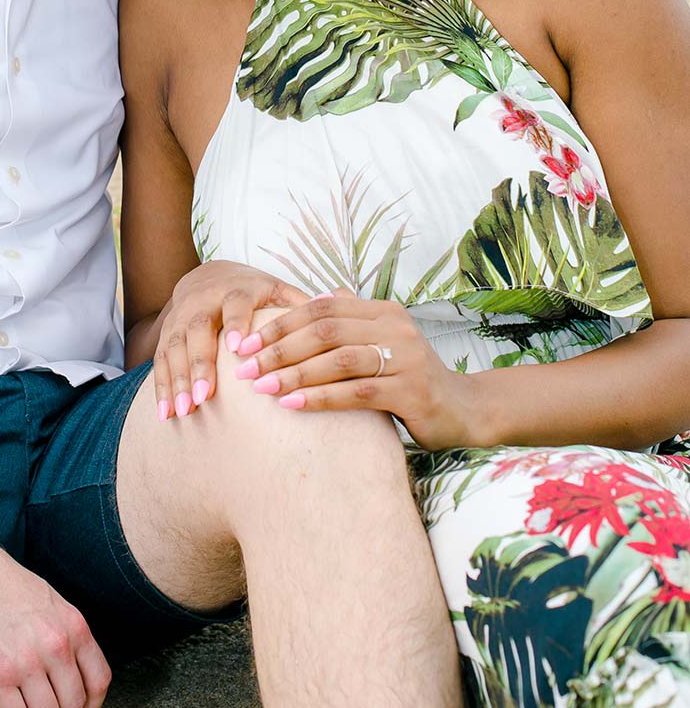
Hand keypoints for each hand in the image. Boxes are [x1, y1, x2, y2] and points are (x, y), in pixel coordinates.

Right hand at [155, 260, 308, 420]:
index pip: (236, 304)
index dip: (236, 323)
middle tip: (204, 396)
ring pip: (174, 346)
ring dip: (177, 380)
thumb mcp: (277, 290)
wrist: (208, 276)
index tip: (239, 348)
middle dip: (199, 363)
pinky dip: (162, 388)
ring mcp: (180, 317)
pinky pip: (159, 360)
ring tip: (184, 411)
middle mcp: (203, 301)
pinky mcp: (166, 334)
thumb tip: (337, 312)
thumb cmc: (254, 293)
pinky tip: (166, 415)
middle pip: (198, 329)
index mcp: (236, 289)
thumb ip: (300, 305)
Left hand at [233, 290, 478, 450]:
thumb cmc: (409, 377)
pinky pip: (358, 392)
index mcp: (382, 310)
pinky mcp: (412, 391)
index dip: (281, 323)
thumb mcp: (381, 342)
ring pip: (339, 359)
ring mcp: (407, 358)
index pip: (321, 308)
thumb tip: (314, 296)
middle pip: (325, 330)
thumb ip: (351, 320)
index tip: (246, 342)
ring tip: (262, 387)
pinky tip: (293, 405)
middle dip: (279, 348)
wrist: (462, 410)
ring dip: (295, 373)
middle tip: (245, 368)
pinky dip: (321, 397)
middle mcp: (396, 327)